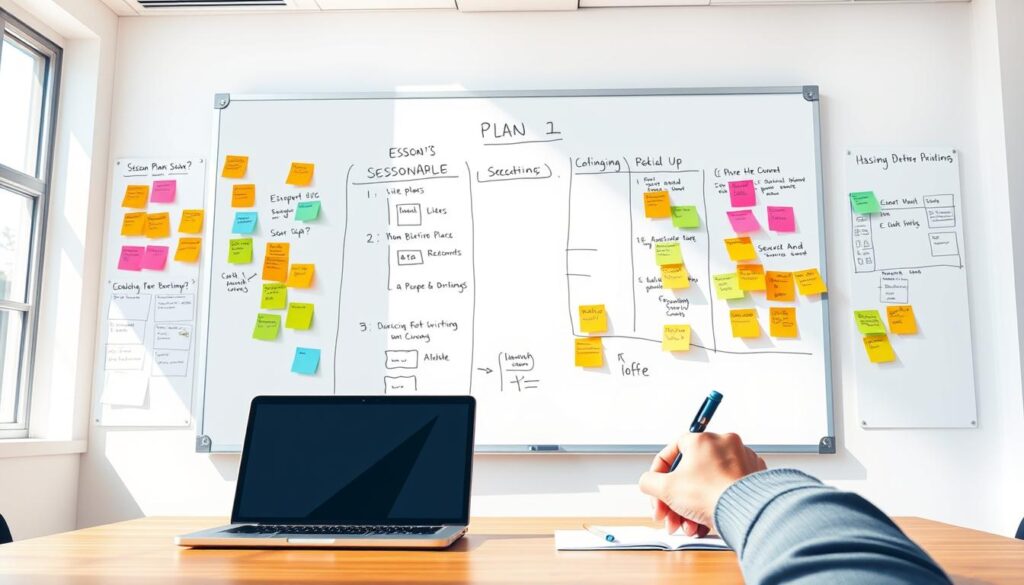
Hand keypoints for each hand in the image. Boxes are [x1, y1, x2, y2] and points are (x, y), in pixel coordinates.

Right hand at [639, 432, 766, 536]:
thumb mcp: (666, 488)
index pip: (674, 450)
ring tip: (688, 525)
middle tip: (670, 515)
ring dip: (692, 507)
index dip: (660, 473)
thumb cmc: (711, 495)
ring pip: (708, 484)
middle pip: (691, 473)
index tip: (657, 489)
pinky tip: (705, 523)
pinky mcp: (755, 479)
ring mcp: (743, 461)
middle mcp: (725, 445)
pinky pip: (726, 491)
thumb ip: (649, 481)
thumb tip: (648, 482)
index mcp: (703, 440)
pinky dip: (714, 505)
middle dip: (676, 498)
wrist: (746, 512)